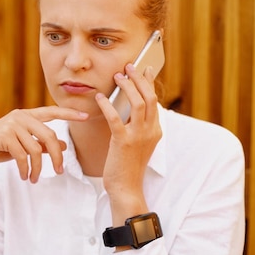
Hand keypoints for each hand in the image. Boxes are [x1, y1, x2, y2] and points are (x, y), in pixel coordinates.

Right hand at [0, 106, 88, 196]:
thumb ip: (42, 144)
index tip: (86, 116)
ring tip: (34, 179)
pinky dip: (26, 169)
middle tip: (59, 172)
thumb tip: (64, 145)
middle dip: (56, 156)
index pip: (52, 112)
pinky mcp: (3, 135)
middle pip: (49, 135)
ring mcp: (11, 124)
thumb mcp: (23, 146)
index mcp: (26, 115)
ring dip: (37, 168)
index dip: (69, 114)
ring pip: (36, 148)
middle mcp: (20, 116)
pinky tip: (25, 177)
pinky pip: (23, 155)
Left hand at [95, 64, 161, 222]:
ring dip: (128, 86)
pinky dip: (107, 105)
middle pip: (149, 97)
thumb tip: (128, 107)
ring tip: (117, 76)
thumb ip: (137, 126)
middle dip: (139, 79)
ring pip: (137, 103)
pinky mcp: (123, 142)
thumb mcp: (137, 143)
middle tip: (129, 66)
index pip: (155, 101)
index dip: (149, 83)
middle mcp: (150, 131)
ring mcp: (138, 136)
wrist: (126, 187)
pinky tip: (98, 98)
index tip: (144, 69)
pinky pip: (116, 118)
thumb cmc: (128, 165)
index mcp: (155, 130)